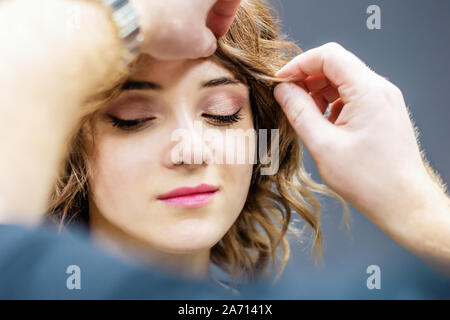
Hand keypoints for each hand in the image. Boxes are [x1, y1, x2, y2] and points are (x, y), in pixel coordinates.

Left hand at [130, 0, 240, 58]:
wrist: (127, 15)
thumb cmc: (169, 26)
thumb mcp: (198, 45)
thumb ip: (209, 42)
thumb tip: (206, 41)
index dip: (226, 17)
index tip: (215, 33)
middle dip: (204, 8)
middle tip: (196, 28)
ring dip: (183, 4)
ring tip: (174, 24)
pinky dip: (163, 2)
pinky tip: (156, 16)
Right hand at [273, 42, 437, 228]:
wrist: (403, 202)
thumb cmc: (369, 180)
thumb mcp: (324, 145)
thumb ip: (299, 112)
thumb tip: (282, 90)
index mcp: (368, 91)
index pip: (328, 55)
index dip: (299, 64)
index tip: (279, 81)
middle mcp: (380, 89)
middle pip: (336, 66)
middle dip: (307, 79)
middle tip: (287, 101)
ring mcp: (383, 100)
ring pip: (343, 81)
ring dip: (318, 93)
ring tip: (305, 118)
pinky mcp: (382, 112)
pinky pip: (352, 96)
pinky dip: (332, 104)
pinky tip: (323, 126)